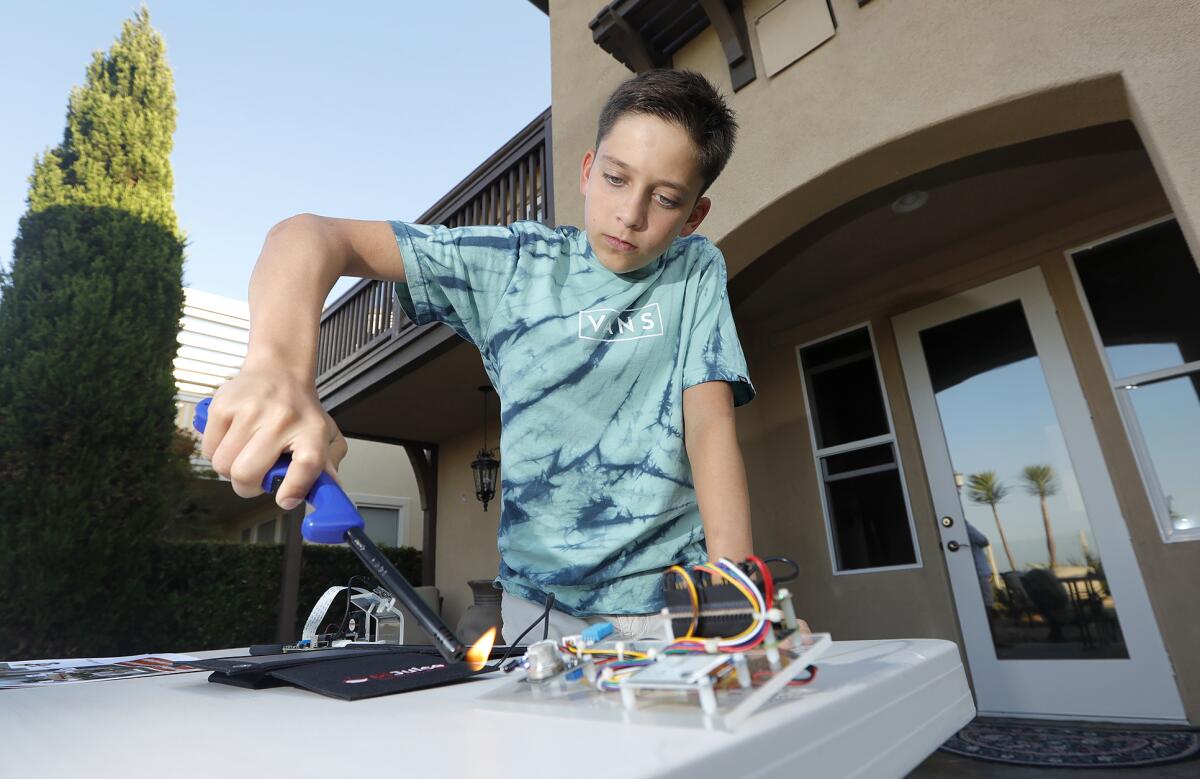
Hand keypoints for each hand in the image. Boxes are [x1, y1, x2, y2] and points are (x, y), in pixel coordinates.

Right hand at [200, 364, 346, 508]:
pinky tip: (232, 441)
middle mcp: (282, 419)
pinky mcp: (223, 405)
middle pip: (247, 473)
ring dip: (230, 470)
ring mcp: (250, 410)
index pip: (307, 464)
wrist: (279, 370)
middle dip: (247, 486)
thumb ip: (329, 466)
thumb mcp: (326, 435)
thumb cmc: (301, 411)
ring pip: (223, 465)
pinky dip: (216, 453)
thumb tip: (327, 491)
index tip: (285, 499)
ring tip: (245, 456)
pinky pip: (208, 450)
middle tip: (255, 479)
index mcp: (312, 430)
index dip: (294, 488)